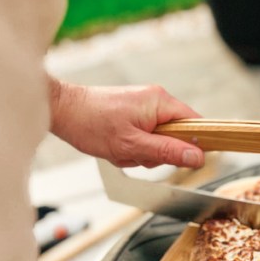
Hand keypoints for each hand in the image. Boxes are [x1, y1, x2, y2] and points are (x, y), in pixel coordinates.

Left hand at [49, 79, 203, 167]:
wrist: (62, 110)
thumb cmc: (91, 123)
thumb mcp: (132, 145)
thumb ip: (167, 152)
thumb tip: (197, 157)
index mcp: (160, 102)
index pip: (196, 123)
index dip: (195, 144)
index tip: (186, 160)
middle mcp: (156, 100)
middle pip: (177, 136)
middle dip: (158, 152)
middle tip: (136, 152)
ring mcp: (145, 106)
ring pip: (160, 140)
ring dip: (142, 152)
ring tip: (121, 148)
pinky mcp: (134, 113)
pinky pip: (146, 136)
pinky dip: (134, 146)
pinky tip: (118, 146)